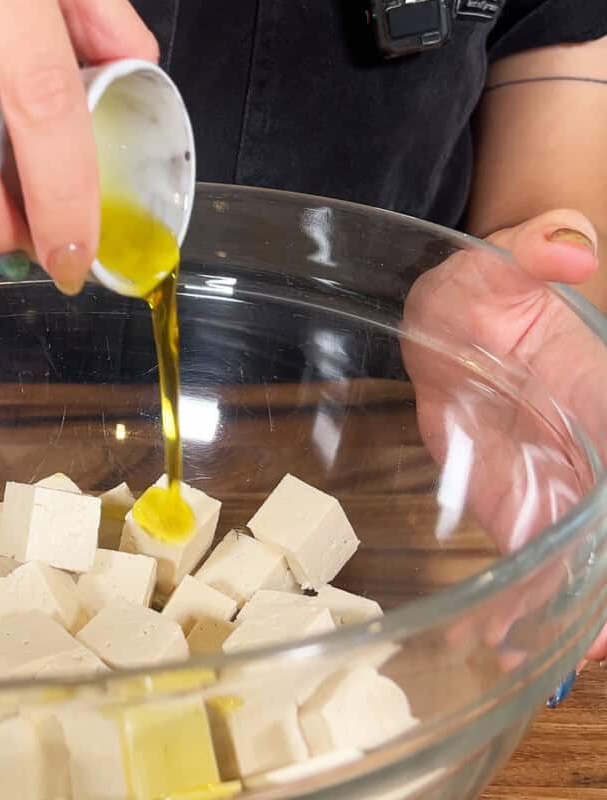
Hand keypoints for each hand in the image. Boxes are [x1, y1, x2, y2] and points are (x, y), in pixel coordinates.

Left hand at [404, 209, 606, 663]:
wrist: (456, 327)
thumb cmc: (485, 292)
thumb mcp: (499, 262)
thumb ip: (535, 250)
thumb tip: (567, 252)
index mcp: (605, 400)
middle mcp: (598, 456)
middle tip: (596, 639)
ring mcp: (568, 494)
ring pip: (593, 562)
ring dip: (590, 610)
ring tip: (562, 657)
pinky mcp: (526, 515)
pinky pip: (541, 570)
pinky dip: (533, 611)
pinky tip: (510, 646)